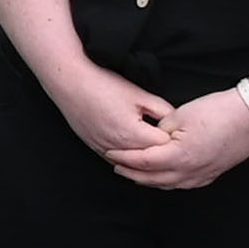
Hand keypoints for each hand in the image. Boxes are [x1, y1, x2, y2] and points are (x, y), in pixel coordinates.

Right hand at [43, 64, 177, 164]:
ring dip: (145, 157)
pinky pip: (117, 161)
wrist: (70, 83)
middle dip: (162, 151)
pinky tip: (134, 149)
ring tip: (154, 145)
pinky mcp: (95, 148)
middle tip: (170, 139)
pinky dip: (128, 158)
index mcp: (133, 134)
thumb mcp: (140, 94)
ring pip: (133, 164)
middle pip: (150, 160)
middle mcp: (119, 147)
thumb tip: (176, 122)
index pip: (165, 147)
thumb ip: (163, 110)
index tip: (178, 131)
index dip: (173, 138)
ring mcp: (105, 150)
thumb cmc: (103, 85)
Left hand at [109, 90, 248, 192]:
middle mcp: (190, 171)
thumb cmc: (218, 111)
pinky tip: (162, 177)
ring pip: (168, 184)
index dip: (123, 157)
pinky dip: (168, 182)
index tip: (109, 151)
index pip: (142, 161)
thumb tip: (151, 138)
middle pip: (152, 178)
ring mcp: (203, 175)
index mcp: (179, 156)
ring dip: (148, 179)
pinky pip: (184, 184)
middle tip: (115, 165)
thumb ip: (160, 130)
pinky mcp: (213, 173)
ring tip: (134, 172)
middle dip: (131, 172)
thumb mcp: (179, 115)